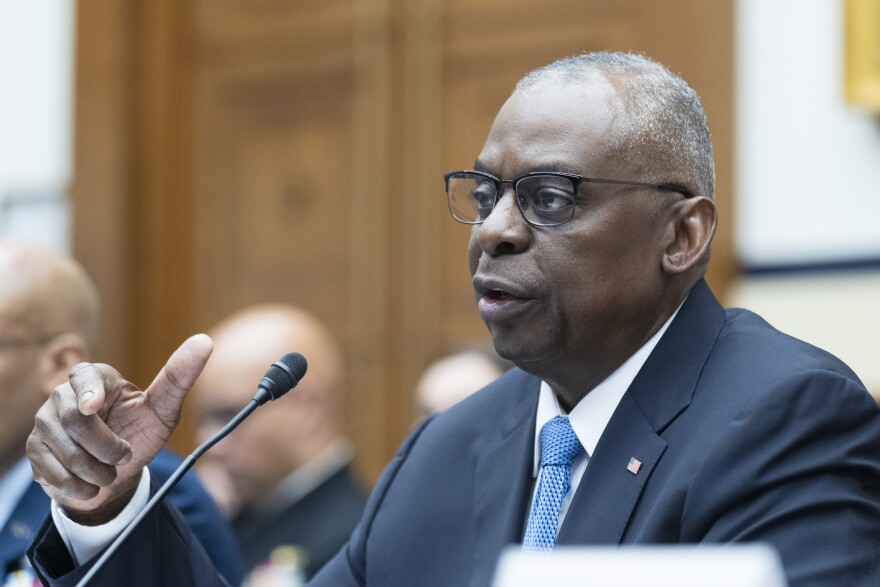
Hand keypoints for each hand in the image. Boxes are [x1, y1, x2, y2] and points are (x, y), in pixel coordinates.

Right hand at [26, 334, 213, 524]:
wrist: (116, 473)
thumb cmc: (139, 433)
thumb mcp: (163, 409)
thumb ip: (179, 377)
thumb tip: (204, 342)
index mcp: (94, 377)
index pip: (84, 377)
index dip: (88, 392)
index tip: (93, 407)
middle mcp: (62, 395)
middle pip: (75, 421)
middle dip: (108, 448)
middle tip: (125, 456)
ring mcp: (44, 423)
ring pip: (66, 452)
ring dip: (98, 472)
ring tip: (109, 471)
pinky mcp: (35, 451)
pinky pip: (53, 474)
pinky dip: (81, 487)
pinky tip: (91, 484)